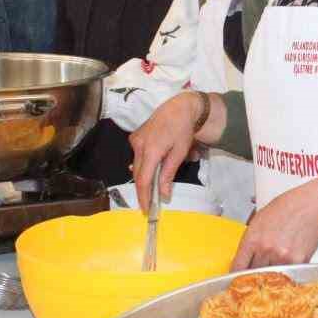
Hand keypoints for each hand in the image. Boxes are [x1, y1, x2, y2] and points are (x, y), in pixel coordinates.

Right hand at [130, 92, 212, 211]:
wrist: (178, 108)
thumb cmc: (182, 130)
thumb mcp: (179, 154)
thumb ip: (169, 174)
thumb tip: (164, 195)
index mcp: (151, 151)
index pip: (143, 180)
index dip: (144, 196)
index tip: (146, 209)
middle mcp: (138, 146)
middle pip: (138, 175)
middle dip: (143, 190)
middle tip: (150, 203)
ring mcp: (135, 140)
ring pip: (136, 166)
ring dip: (144, 177)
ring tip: (152, 187)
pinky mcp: (135, 137)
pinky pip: (137, 156)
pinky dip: (143, 165)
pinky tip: (151, 168)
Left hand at [231, 184, 317, 269]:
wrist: (309, 207)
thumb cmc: (285, 209)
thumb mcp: (259, 220)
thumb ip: (250, 240)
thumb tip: (244, 258)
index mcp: (253, 239)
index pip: (238, 266)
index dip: (237, 275)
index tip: (238, 280)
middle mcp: (266, 249)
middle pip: (254, 274)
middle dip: (256, 273)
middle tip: (259, 272)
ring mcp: (282, 257)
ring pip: (271, 276)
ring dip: (272, 272)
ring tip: (277, 260)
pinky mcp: (297, 261)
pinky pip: (288, 273)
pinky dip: (287, 270)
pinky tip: (289, 258)